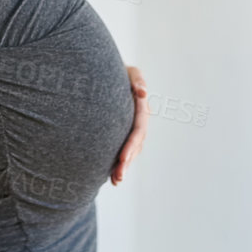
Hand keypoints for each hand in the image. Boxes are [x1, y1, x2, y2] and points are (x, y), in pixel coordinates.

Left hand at [110, 65, 148, 185]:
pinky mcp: (123, 131)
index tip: (122, 159)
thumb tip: (143, 93)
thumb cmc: (118, 70)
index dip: (131, 146)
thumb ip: (136, 80)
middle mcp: (139, 120)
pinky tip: (112, 177)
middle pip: (136, 145)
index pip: (138, 130)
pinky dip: (120, 163)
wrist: (108, 73)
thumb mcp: (129, 71)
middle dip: (127, 161)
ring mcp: (132, 126)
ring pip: (132, 150)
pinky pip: (124, 149)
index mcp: (142, 108)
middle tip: (117, 177)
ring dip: (124, 166)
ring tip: (115, 181)